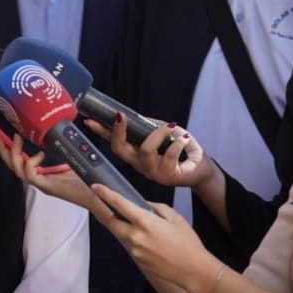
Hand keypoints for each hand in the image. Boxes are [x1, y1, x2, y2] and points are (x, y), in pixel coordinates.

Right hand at [0, 132, 112, 215]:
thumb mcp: (70, 158)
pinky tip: (38, 155)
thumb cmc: (87, 179)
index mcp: (42, 173)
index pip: (19, 160)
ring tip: (16, 139)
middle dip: (1, 149)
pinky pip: (31, 176)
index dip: (7, 148)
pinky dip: (31, 163)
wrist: (98, 195)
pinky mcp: (48, 187)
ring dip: (14, 154)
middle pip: (12, 165)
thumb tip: (54, 132)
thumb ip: (60, 148)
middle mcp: (39, 179)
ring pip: (18, 171)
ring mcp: (42, 184)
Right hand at [87, 116, 215, 190]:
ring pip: (145, 150)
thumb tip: (135, 117)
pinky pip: (168, 156)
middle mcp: (141, 165)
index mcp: (137, 155)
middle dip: (118, 132)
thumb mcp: (164, 133)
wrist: (201, 169)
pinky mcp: (168, 176)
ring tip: (171, 127)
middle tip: (122, 116)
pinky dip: (177, 143)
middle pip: (120, 150)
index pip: (115, 143)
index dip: (102, 132)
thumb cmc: (182, 150)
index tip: (91, 120)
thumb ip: (149, 126)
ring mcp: (153, 172)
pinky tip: (184, 140)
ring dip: (158, 134)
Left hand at [91, 186, 217, 292]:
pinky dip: (132, 239)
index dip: (105, 194)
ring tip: (132, 222)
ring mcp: (134, 250)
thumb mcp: (175, 217)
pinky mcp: (137, 261)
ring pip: (120, 234)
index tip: (95, 187)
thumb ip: (155, 208)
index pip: (119, 204)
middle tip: (106, 205)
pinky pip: (129, 245)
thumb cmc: (187, 242)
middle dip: (106, 212)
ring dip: (121, 226)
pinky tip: (146, 240)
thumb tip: (143, 205)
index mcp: (144, 222)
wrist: (193, 270)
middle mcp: (135, 236)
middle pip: (111, 222)